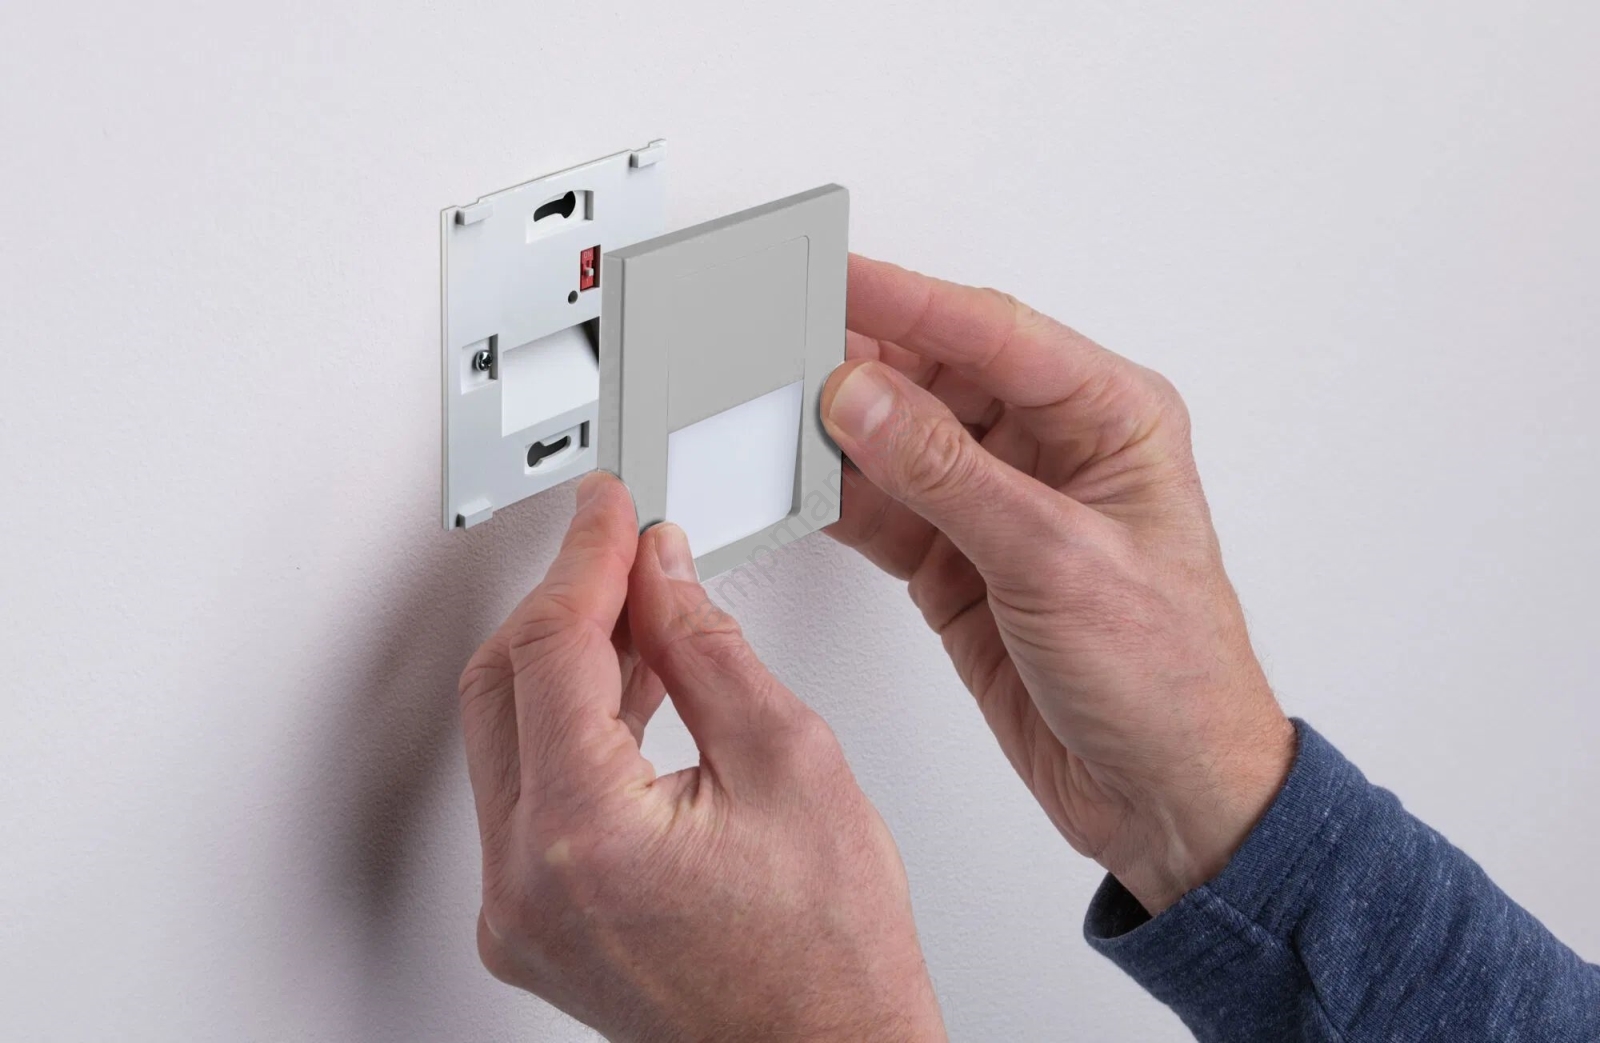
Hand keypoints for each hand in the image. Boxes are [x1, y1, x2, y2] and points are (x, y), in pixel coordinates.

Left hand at [457, 472, 945, 1041]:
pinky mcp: (531, 923)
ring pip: (505, 735)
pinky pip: (525, 793)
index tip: (612, 510)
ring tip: (640, 612)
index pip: (552, 645)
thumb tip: (660, 573)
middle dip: (563, 600)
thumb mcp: (791, 761)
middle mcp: (524, 882)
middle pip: (502, 683)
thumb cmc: (830, 956)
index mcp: (584, 835)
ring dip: (565, 660)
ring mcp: (517, 911)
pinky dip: (567, 728)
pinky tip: (625, 690)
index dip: (586, 558)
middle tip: (623, 548)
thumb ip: (707, 647)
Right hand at [822, 256, 1295, 914]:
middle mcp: (1052, 451)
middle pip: (936, 378)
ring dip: (837, 432)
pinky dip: (837, 499)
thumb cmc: (1169, 676)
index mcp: (1110, 418)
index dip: (908, 301)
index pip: (993, 334)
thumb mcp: (1057, 560)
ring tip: (770, 410)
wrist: (1165, 793)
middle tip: (781, 343)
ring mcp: (999, 506)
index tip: (836, 279)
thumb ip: (949, 476)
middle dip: (858, 363)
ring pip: (899, 442)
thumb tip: (862, 400)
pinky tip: (795, 482)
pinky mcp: (958, 561)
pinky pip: (883, 509)